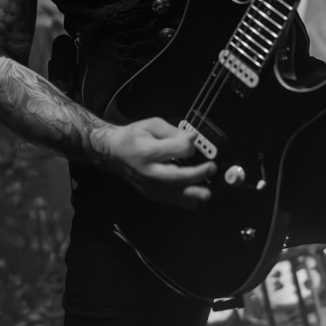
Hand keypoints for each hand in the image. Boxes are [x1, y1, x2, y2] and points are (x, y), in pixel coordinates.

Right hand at [93, 117, 215, 208]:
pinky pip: (175, 201)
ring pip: (178, 195)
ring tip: (207, 188)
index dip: (188, 145)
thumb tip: (192, 138)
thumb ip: (172, 131)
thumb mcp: (151, 125)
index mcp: (148, 152)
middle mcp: (149, 172)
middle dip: (199, 174)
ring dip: (197, 192)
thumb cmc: (133, 138)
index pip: (176, 150)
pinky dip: (189, 198)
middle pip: (178, 178)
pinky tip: (197, 191)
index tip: (193, 139)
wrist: (114, 154)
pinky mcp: (153, 195)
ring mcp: (151, 187)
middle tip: (211, 167)